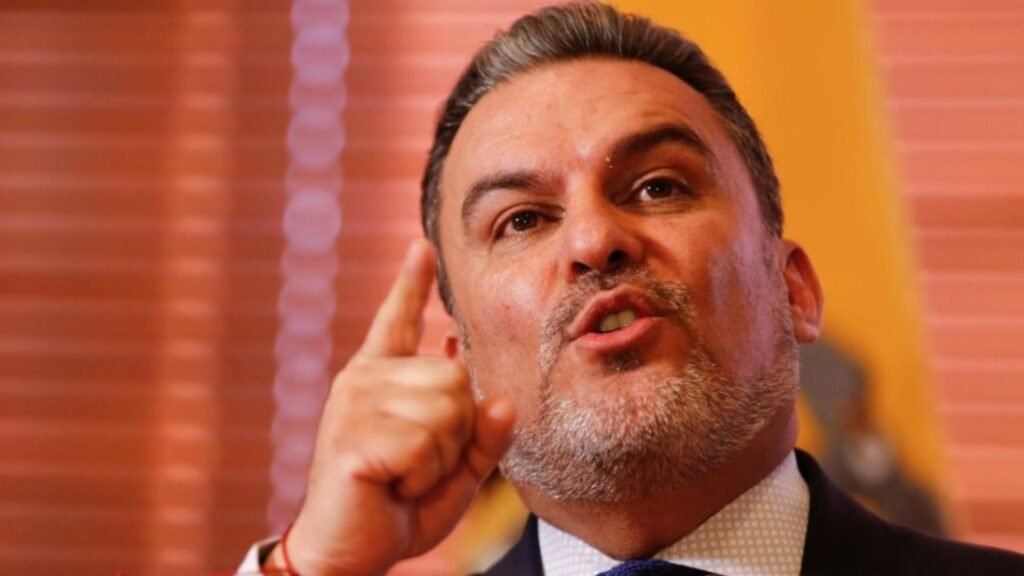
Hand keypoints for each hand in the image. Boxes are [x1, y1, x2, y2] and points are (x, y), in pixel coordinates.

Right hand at [273, 239, 515, 575]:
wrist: (349, 553)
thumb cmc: (398, 506)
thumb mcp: (456, 471)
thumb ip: (483, 436)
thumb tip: (504, 400)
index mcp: (382, 379)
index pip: (397, 320)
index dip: (411, 283)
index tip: (422, 246)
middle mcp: (363, 379)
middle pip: (455, 377)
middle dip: (455, 432)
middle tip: (417, 463)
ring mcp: (354, 403)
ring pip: (447, 409)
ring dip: (440, 457)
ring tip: (403, 474)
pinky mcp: (354, 435)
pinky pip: (427, 443)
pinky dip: (423, 476)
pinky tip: (392, 485)